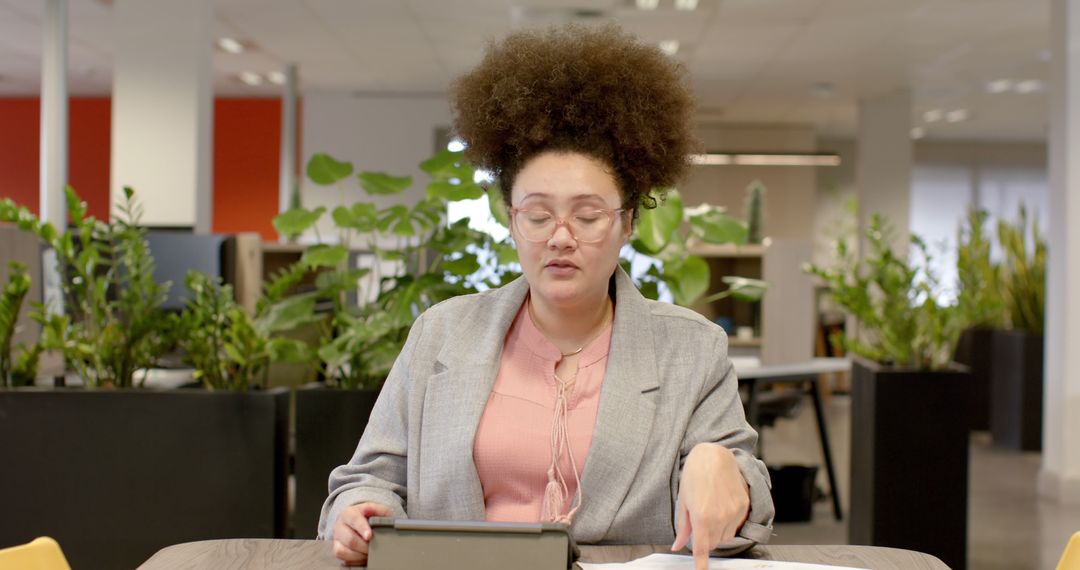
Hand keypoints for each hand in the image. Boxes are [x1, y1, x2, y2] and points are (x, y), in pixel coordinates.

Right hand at [331, 502, 392, 565]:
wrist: (362, 523)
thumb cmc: (370, 517)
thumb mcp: (378, 511)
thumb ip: (380, 511)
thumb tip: (379, 516)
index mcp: (348, 513)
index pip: (354, 519)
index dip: (362, 528)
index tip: (369, 536)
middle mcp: (339, 525)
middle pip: (350, 539)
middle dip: (364, 545)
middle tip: (375, 547)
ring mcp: (336, 539)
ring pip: (343, 551)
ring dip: (360, 554)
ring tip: (370, 552)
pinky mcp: (336, 550)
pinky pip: (343, 558)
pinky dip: (355, 559)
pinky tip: (363, 556)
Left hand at [671, 443, 750, 569]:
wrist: (714, 455)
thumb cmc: (695, 474)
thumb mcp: (683, 501)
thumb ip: (682, 527)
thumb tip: (677, 546)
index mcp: (702, 516)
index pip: (702, 548)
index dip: (701, 563)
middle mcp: (720, 517)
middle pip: (714, 543)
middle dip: (706, 538)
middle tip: (700, 520)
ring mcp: (734, 512)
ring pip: (726, 536)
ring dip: (718, 531)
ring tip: (711, 510)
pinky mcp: (744, 506)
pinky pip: (736, 525)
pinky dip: (728, 523)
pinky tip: (721, 506)